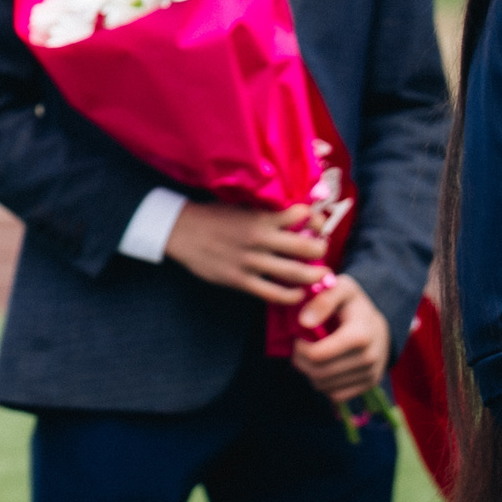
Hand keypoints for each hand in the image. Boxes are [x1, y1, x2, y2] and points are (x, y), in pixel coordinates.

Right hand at [164, 201, 327, 305]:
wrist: (180, 230)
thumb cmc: (213, 216)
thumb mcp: (241, 206)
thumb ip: (267, 212)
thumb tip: (298, 214)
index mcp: (260, 217)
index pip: (300, 215)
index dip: (316, 219)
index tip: (319, 225)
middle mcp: (259, 238)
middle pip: (306, 247)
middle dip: (320, 250)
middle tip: (321, 252)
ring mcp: (250, 261)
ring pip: (294, 273)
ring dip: (313, 275)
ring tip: (320, 275)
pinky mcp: (240, 280)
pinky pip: (274, 293)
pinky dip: (291, 295)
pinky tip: (297, 293)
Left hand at [291, 276, 391, 402]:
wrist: (378, 324)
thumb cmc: (353, 303)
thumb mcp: (340, 288)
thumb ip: (322, 300)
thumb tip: (304, 322)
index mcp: (360, 334)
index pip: (317, 355)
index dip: (299, 348)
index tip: (297, 337)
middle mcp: (368, 358)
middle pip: (318, 372)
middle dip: (300, 361)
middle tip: (299, 347)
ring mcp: (370, 374)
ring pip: (324, 386)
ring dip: (310, 373)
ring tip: (311, 355)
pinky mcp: (369, 385)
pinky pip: (336, 395)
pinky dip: (324, 383)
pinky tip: (323, 366)